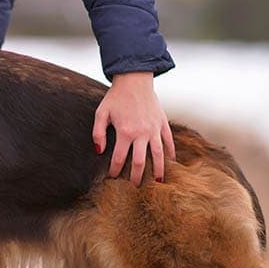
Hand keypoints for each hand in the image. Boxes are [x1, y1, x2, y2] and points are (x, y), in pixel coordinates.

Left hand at [92, 71, 174, 185]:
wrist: (134, 79)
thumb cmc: (116, 97)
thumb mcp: (101, 113)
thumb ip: (98, 133)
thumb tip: (98, 151)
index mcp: (125, 132)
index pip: (119, 158)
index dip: (115, 170)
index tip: (113, 177)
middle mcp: (141, 133)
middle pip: (140, 162)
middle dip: (137, 177)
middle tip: (135, 187)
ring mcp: (154, 129)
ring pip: (158, 155)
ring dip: (158, 170)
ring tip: (158, 183)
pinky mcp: (162, 123)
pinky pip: (168, 141)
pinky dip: (170, 153)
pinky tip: (170, 163)